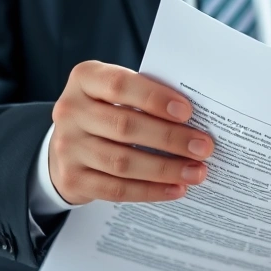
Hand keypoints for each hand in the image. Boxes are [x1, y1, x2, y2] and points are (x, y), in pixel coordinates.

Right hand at [49, 60, 213, 204]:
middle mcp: (70, 110)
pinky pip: (116, 189)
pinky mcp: (72, 179)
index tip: (187, 112)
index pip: (119, 84)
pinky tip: (176, 189)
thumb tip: (196, 122)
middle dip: (170, 138)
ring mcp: (67, 147)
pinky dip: (151, 190)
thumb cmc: (108, 112)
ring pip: (122, 162)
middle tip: (204, 147)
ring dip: (165, 169)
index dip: (154, 98)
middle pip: (125, 126)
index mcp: (85, 79)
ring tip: (196, 172)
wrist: (69, 146)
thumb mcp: (119, 95)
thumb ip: (147, 100)